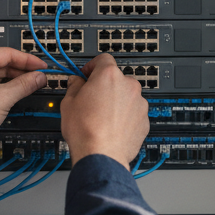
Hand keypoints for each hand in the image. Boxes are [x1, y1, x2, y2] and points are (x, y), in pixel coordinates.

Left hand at [0, 48, 46, 163]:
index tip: (42, 66)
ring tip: (31, 85)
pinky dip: (4, 86)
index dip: (28, 60)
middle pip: (3, 62)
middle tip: (39, 77)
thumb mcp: (4, 98)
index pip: (8, 53)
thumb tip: (39, 77)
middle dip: (23, 70)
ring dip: (15, 78)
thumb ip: (25, 84)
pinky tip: (16, 92)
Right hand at [60, 54, 149, 168]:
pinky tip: (112, 127)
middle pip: (117, 79)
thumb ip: (74, 86)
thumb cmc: (85, 130)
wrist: (101, 155)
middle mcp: (129, 86)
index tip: (87, 74)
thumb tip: (76, 82)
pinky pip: (133, 113)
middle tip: (92, 99)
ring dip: (116, 102)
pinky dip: (125, 117)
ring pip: (127, 97)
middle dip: (105, 86)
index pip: (103, 59)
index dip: (92, 66)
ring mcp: (139, 104)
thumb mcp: (69, 102)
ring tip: (102, 117)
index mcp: (109, 76)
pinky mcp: (144, 121)